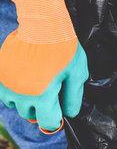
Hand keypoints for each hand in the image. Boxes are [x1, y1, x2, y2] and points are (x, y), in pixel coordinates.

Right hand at [0, 0, 87, 132]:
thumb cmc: (64, 48)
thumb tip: (70, 114)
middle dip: (42, 109)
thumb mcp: (77, 72)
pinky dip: (14, 91)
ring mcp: (7, 86)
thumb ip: (73, 96)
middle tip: (50, 92)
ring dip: (26, 101)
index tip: (59, 113)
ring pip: (16, 105)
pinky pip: (5, 94)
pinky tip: (25, 78)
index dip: (56, 119)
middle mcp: (21, 94)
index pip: (48, 122)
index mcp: (43, 96)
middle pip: (30, 115)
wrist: (42, 26)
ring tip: (37, 83)